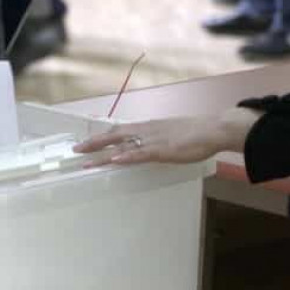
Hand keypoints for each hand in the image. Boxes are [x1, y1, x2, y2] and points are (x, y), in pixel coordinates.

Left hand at [73, 108, 261, 167]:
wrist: (214, 129)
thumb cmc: (195, 133)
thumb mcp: (169, 133)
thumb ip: (155, 139)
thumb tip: (145, 146)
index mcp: (147, 127)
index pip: (119, 130)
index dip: (101, 136)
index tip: (86, 140)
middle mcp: (145, 131)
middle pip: (113, 136)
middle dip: (94, 143)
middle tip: (76, 150)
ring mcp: (152, 140)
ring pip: (122, 147)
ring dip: (102, 154)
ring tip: (85, 160)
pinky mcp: (162, 150)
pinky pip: (140, 154)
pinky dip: (125, 158)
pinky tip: (113, 161)